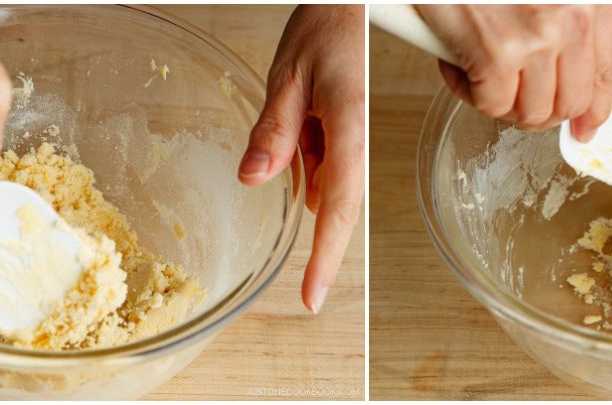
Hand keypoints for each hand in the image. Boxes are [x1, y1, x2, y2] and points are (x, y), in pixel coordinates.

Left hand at [238, 5, 364, 313]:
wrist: (355, 2)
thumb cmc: (329, 25)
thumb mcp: (288, 75)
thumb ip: (274, 130)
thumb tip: (253, 179)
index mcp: (349, 129)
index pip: (338, 210)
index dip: (325, 258)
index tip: (311, 297)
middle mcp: (358, 141)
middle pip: (334, 204)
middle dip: (310, 216)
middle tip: (297, 208)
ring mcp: (354, 138)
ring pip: (324, 181)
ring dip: (300, 168)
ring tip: (295, 110)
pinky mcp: (346, 132)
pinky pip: (322, 161)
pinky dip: (303, 155)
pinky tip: (296, 119)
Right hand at [414, 5, 611, 139]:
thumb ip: (566, 20)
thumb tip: (565, 78)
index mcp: (590, 0)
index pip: (605, 73)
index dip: (593, 110)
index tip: (583, 128)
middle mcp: (572, 20)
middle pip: (568, 103)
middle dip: (539, 111)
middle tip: (511, 95)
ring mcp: (536, 39)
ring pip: (529, 112)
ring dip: (500, 101)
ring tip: (478, 71)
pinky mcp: (495, 52)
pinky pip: (489, 103)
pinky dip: (467, 91)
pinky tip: (456, 61)